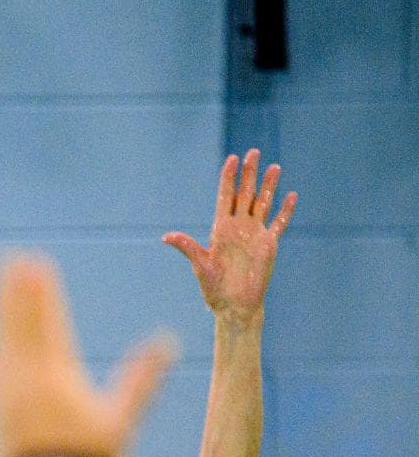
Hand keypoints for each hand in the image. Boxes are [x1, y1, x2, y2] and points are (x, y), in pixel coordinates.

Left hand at [0, 255, 176, 456]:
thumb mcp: (121, 419)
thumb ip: (142, 379)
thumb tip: (168, 342)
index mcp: (57, 378)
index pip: (49, 325)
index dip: (41, 294)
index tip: (36, 265)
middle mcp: (26, 379)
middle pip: (20, 325)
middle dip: (17, 291)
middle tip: (13, 258)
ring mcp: (7, 391)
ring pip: (3, 339)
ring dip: (2, 309)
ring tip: (0, 279)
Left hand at [163, 150, 295, 322]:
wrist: (235, 305)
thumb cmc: (214, 289)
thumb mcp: (200, 266)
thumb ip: (188, 248)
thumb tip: (166, 237)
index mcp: (221, 229)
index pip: (226, 197)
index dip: (228, 178)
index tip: (231, 159)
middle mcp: (238, 227)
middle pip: (245, 194)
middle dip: (249, 174)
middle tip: (253, 152)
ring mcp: (255, 234)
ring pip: (263, 203)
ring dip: (269, 186)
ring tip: (274, 166)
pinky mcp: (269, 244)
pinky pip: (279, 223)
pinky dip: (285, 210)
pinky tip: (291, 195)